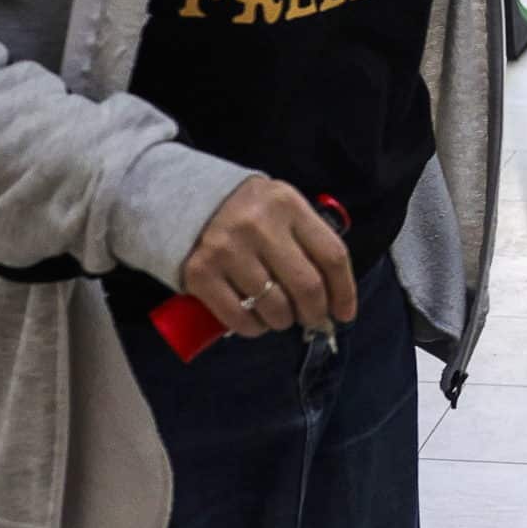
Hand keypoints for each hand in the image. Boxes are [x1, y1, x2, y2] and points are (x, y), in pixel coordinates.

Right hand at [178, 176, 356, 338]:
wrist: (181, 199)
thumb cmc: (246, 211)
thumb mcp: (281, 207)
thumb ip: (306, 239)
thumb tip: (333, 294)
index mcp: (288, 205)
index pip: (332, 255)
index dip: (345, 291)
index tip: (345, 312)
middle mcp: (260, 226)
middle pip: (307, 285)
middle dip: (316, 313)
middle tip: (313, 320)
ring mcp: (228, 250)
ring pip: (275, 307)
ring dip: (284, 321)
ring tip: (280, 316)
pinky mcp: (201, 274)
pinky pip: (240, 318)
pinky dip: (254, 327)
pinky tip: (256, 321)